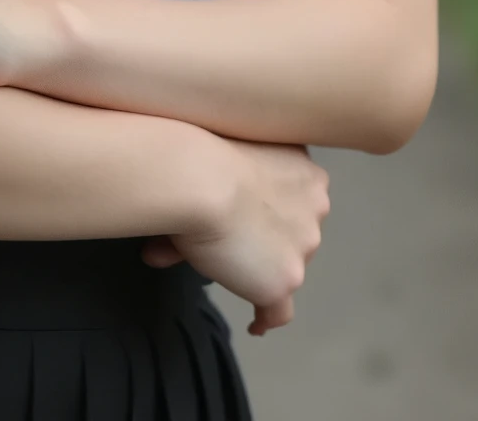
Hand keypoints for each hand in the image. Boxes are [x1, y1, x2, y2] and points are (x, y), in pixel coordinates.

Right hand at [139, 142, 328, 336]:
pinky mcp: (286, 279)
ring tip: (219, 265)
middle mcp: (316, 207)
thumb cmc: (204, 154)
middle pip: (295, 233)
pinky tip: (254, 324)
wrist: (201, 178)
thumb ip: (212, 196)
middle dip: (265, 238)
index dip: (268, 208)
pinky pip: (280, 309)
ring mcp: (304, 246)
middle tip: (226, 236)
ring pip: (286, 265)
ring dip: (259, 268)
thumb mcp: (223, 160)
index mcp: (305, 170)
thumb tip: (161, 246)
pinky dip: (266, 316)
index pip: (296, 200)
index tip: (245, 212)